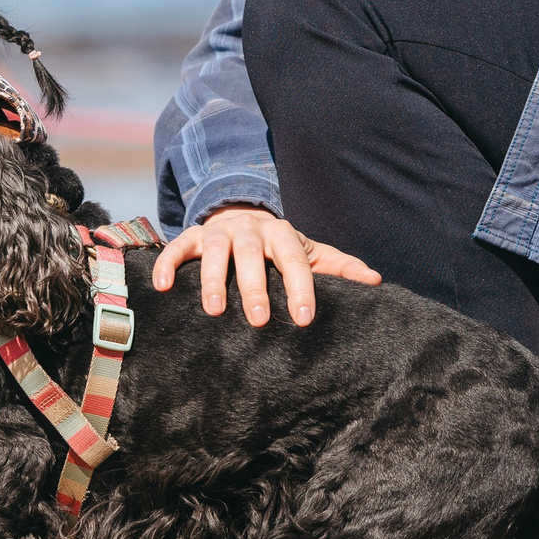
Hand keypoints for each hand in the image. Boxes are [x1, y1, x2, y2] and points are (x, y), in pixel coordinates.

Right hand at [149, 204, 378, 327]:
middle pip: (251, 254)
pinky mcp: (192, 236)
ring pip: (214, 250)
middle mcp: (250, 230)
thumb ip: (340, 268)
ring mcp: (218, 232)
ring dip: (212, 279)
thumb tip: (376, 282)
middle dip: (255, 287)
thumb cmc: (280, 248)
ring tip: (215, 310)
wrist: (242, 217)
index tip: (303, 318)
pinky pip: (176, 247)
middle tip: (260, 321)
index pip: (294, 261)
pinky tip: (162, 287)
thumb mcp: (311, 253)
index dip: (300, 288)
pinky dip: (167, 264)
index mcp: (282, 234)